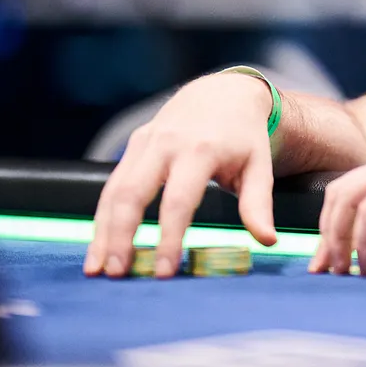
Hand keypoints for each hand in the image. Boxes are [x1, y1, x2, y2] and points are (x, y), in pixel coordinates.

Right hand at [83, 73, 277, 278]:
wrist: (224, 92)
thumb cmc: (244, 136)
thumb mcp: (259, 165)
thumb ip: (258, 203)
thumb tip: (268, 241)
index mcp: (201, 150)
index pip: (178, 200)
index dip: (169, 238)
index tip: (164, 272)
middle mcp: (167, 143)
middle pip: (132, 193)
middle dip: (121, 236)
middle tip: (117, 274)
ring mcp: (146, 141)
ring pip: (114, 190)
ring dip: (102, 231)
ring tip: (97, 270)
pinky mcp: (134, 144)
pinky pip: (111, 184)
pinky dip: (102, 217)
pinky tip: (98, 246)